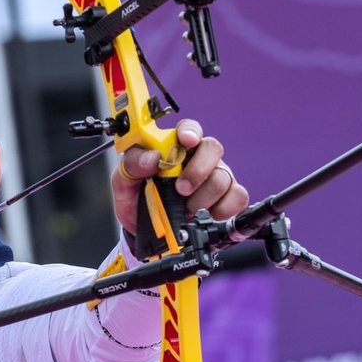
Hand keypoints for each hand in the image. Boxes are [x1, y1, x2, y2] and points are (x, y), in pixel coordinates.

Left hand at [112, 119, 248, 237]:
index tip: (185, 141)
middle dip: (198, 170)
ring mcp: (215, 177)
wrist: (145, 232)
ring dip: (203, 197)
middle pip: (213, 148)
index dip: (190, 132)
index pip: (189, 129)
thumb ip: (132, 164)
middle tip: (181, 189)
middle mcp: (198, 159)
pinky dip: (224, 208)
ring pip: (223, 177)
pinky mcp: (227, 198)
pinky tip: (208, 215)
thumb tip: (152, 157)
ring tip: (186, 209)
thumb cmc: (138, 200)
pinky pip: (238, 197)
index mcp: (174, 147)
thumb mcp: (123, 182)